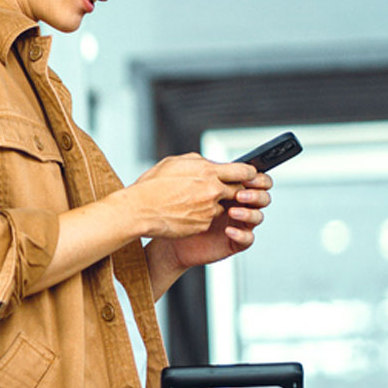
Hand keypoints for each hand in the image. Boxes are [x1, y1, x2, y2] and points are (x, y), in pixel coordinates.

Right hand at [122, 153, 263, 239]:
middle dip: (232, 190)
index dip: (249, 173)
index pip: (243, 171)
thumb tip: (210, 164)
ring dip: (212, 204)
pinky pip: (208, 220)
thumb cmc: (152, 186)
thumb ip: (198, 162)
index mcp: (208, 172)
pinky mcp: (203, 225)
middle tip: (219, 190)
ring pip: (221, 206)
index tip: (249, 175)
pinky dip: (200, 217)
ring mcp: (209, 210)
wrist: (138, 211)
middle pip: (237, 190)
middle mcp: (213, 190)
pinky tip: (183, 214)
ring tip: (189, 203)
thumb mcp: (174, 163)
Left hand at [150, 165, 273, 273]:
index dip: (254, 176)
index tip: (246, 175)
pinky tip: (228, 230)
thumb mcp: (188, 186)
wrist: (165, 232)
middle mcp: (237, 205)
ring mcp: (237, 223)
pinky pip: (247, 238)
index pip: (254, 179)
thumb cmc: (175, 208)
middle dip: (256, 193)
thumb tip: (212, 165)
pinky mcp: (234, 241)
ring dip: (248, 213)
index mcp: (230, 188)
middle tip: (241, 193)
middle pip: (262, 196)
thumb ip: (204, 175)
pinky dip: (241, 234)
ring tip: (232, 211)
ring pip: (258, 217)